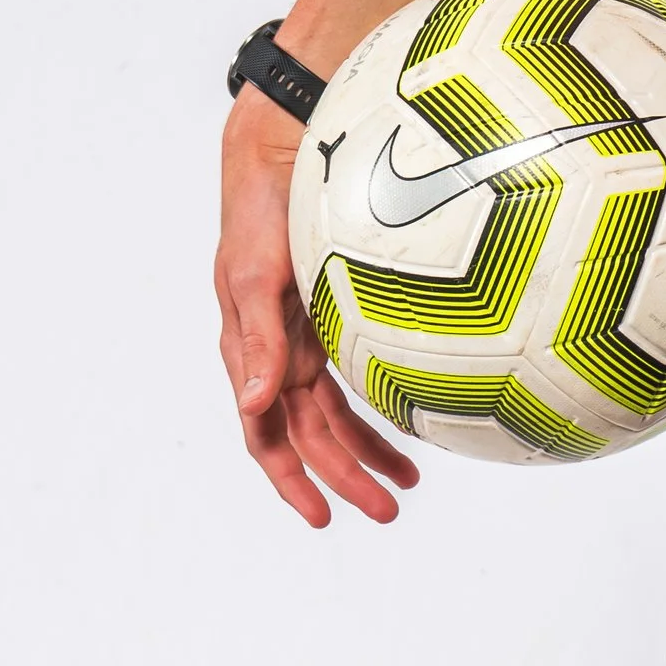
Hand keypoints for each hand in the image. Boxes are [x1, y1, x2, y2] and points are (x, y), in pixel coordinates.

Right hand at [215, 89, 420, 527]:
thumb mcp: (255, 272)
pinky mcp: (338, 307)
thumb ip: (258, 338)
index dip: (294, 481)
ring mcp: (310, 330)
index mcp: (251, 350)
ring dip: (368, 449)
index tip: (323, 520)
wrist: (284, 146)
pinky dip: (381, 401)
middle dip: (345, 478)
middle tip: (391, 508)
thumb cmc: (259, 207)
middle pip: (311, 434)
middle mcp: (280, 349)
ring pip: (337, 411)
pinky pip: (358, 369)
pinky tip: (414, 416)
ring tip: (410, 481)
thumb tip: (252, 405)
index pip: (268, 435)